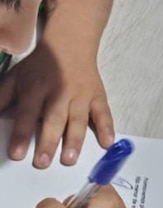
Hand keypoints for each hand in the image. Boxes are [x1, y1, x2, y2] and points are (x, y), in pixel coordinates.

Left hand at [0, 45, 114, 168]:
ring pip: (77, 120)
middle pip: (53, 119)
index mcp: (35, 88)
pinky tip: (107, 142)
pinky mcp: (97, 97)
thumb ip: (2, 98)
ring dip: (74, 140)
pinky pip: (103, 113)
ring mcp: (81, 96)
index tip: (16, 154)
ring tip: (69, 159)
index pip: (26, 114)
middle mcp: (59, 92)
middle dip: (48, 141)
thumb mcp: (15, 77)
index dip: (21, 135)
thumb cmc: (40, 67)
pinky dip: (107, 127)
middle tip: (42, 162)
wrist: (71, 45)